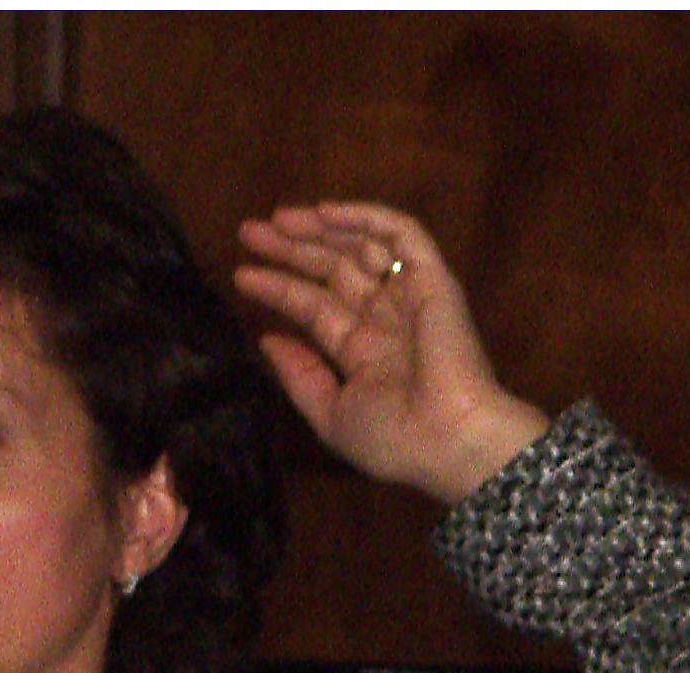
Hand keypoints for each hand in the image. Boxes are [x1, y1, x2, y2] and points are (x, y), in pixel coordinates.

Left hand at [233, 201, 548, 506]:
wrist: (447, 441)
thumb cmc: (393, 440)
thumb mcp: (332, 415)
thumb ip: (300, 377)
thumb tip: (268, 340)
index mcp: (364, 352)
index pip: (314, 307)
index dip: (279, 288)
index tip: (242, 275)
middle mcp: (385, 319)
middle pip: (333, 271)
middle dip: (292, 250)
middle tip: (248, 232)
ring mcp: (409, 296)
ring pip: (361, 245)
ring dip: (320, 229)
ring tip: (276, 220)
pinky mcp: (433, 278)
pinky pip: (402, 233)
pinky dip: (366, 217)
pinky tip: (324, 212)